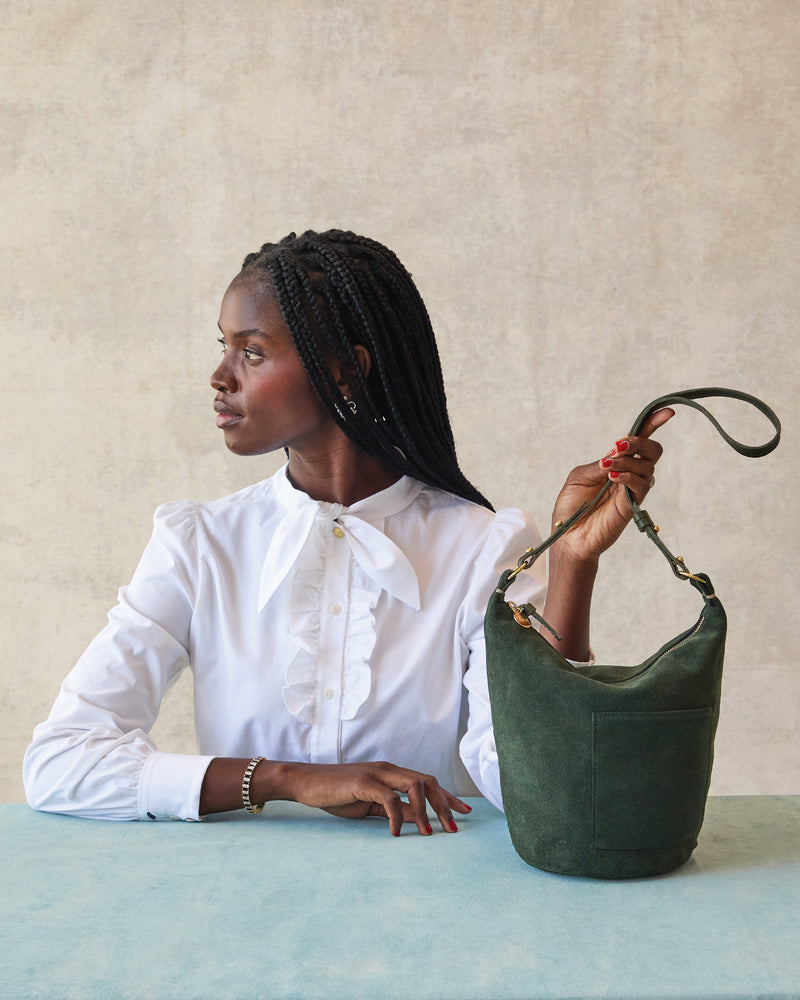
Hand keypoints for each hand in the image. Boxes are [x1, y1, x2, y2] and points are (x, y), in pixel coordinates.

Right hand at [283, 761, 471, 836]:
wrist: (307, 782)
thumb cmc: (337, 793)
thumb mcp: (370, 804)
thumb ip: (393, 809)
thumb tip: (416, 819)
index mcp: (391, 773)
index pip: (427, 782)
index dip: (447, 796)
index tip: (464, 811)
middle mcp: (388, 769)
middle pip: (427, 782)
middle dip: (444, 804)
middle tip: (453, 828)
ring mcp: (376, 774)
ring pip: (414, 786)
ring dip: (425, 811)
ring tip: (428, 833)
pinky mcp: (364, 782)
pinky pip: (389, 799)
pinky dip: (397, 817)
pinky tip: (395, 834)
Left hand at [550, 407, 673, 563]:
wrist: (568, 535)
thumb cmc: (572, 506)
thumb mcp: (580, 476)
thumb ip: (599, 463)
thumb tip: (617, 451)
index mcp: (616, 462)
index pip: (639, 441)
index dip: (653, 425)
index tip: (667, 413)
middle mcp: (628, 474)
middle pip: (652, 450)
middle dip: (639, 442)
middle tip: (618, 447)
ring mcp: (632, 490)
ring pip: (647, 466)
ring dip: (627, 461)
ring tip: (606, 468)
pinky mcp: (632, 505)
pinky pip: (641, 485)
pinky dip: (628, 476)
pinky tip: (612, 478)